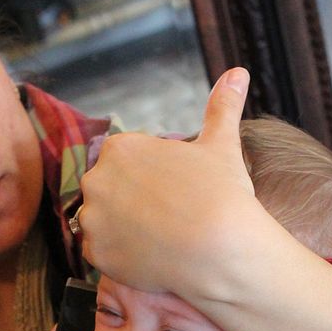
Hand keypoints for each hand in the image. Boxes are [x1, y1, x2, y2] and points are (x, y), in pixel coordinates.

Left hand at [76, 68, 255, 291]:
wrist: (218, 250)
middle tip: (166, 219)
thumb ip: (221, 108)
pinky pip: (102, 254)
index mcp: (120, 148)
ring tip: (157, 240)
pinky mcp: (95, 253)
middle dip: (132, 204)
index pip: (126, 164)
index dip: (152, 180)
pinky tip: (148, 257)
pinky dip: (119, 257)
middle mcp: (97, 179)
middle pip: (110, 192)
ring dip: (122, 231)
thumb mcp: (220, 145)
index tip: (173, 193)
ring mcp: (92, 219)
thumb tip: (238, 73)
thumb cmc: (221, 195)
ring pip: (103, 224)